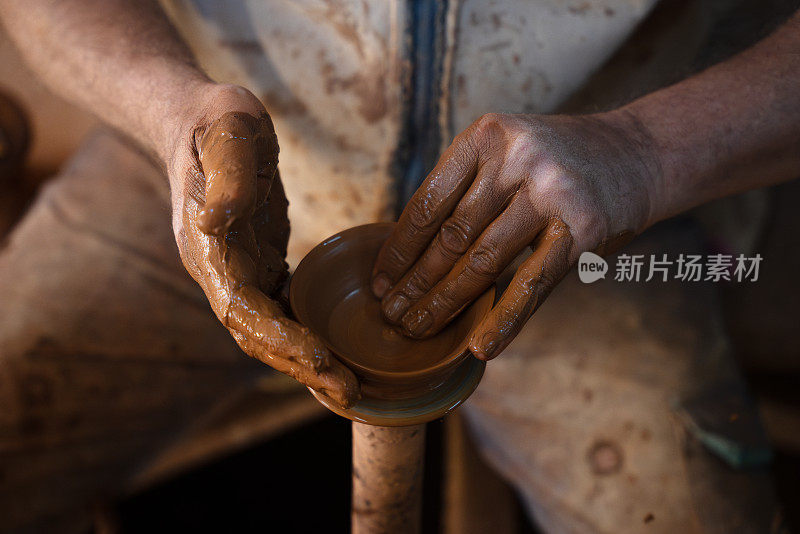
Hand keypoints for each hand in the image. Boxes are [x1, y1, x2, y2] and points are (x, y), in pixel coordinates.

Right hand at [167, 84, 359, 407]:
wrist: (203, 121)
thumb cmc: (216, 124)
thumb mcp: (227, 135)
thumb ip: (227, 180)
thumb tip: (219, 221)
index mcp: (208, 251)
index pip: (241, 310)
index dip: (279, 337)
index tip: (319, 358)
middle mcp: (221, 272)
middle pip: (258, 335)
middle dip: (302, 365)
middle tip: (349, 391)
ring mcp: (239, 272)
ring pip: (271, 331)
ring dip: (307, 361)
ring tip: (349, 388)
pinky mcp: (258, 265)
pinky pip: (281, 312)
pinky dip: (306, 336)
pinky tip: (336, 352)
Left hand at [372, 112, 659, 359]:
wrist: (638, 153)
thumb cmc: (558, 161)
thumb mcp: (507, 151)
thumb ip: (466, 188)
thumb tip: (409, 254)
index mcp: (486, 136)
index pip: (428, 203)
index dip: (399, 249)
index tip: (381, 281)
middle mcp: (515, 159)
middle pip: (451, 236)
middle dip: (415, 282)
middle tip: (391, 316)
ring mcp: (551, 193)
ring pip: (483, 262)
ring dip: (445, 303)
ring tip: (418, 329)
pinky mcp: (583, 230)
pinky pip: (531, 284)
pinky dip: (504, 320)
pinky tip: (479, 346)